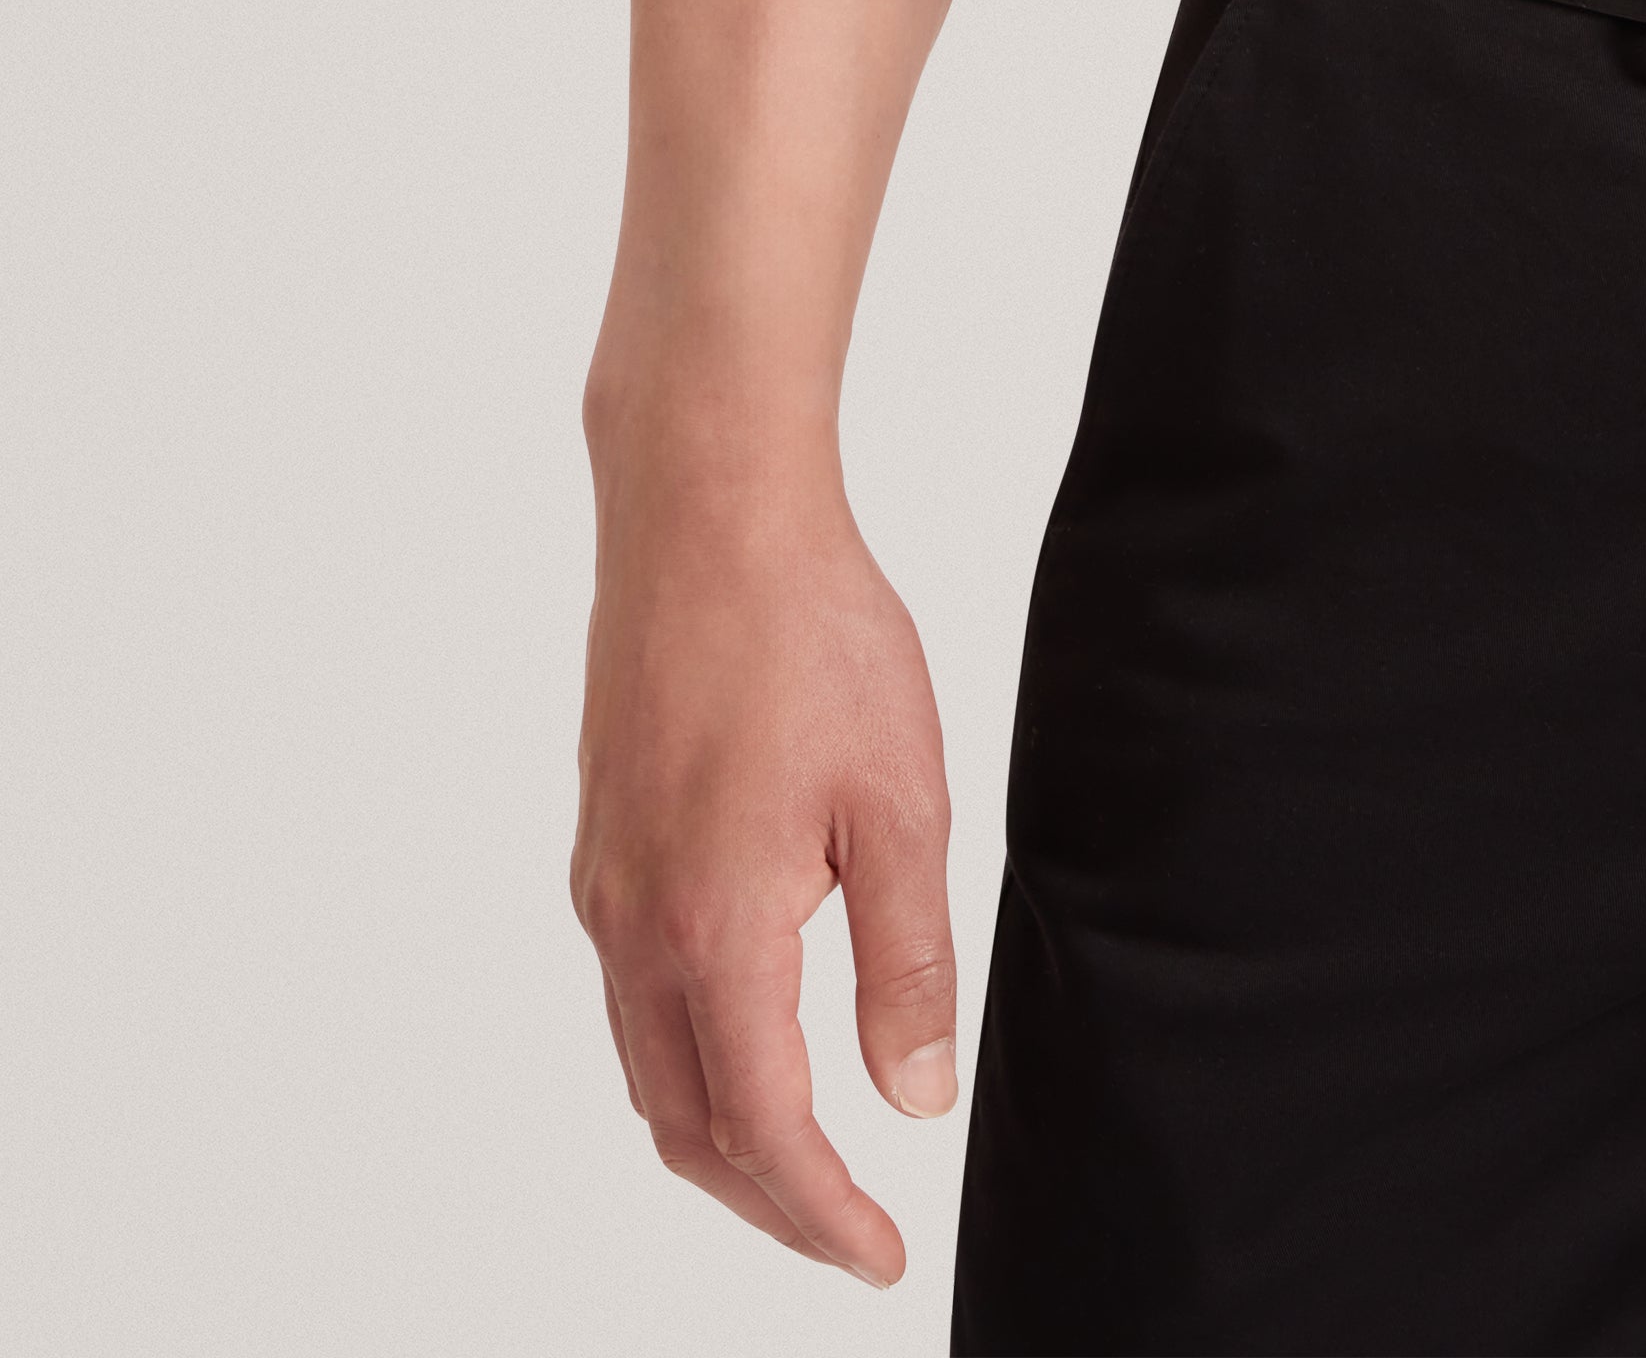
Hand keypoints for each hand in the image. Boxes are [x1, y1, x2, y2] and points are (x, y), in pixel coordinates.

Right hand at [571, 481, 958, 1284]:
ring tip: (806, 1157)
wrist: (707, 517)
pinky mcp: (603, 844)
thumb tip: (915, 1097)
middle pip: (686, 1126)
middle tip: (847, 1231)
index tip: (881, 1256)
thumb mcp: (903, 802)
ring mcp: (605, 886)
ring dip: (721, 1134)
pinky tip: (750, 1031)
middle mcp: (636, 929)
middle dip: (766, 1200)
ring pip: (648, 1067)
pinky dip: (688, 1055)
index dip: (823, 1213)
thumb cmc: (814, 638)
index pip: (765, 1129)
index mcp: (716, 932)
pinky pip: (631, 997)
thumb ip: (908, 961)